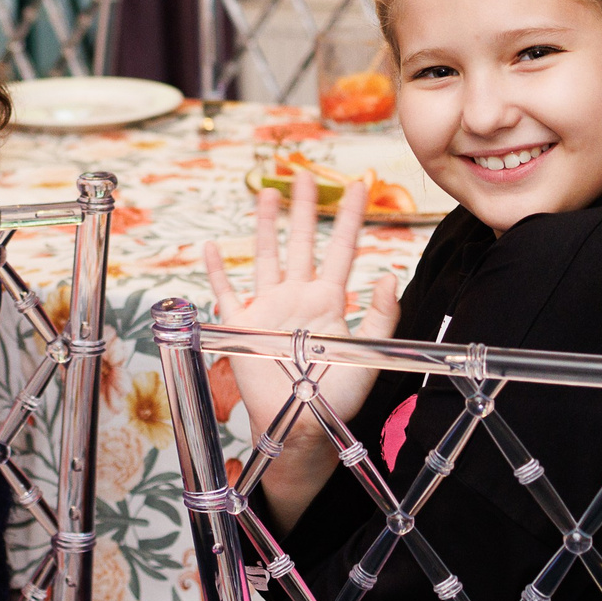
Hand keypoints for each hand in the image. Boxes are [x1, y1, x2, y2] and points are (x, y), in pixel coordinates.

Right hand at [204, 175, 399, 445]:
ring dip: (265, 226)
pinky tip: (211, 248)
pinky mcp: (241, 326)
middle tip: (305, 174)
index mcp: (329, 302)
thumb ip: (381, 316)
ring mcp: (268, 309)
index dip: (349, 218)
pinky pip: (226, 291)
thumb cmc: (336, 397)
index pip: (341, 249)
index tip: (358, 187)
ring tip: (267, 194)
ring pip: (265, 257)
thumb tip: (390, 275)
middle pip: (300, 243)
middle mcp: (297, 298)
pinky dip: (216, 270)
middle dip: (304, 209)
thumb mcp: (368, 354)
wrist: (299, 426)